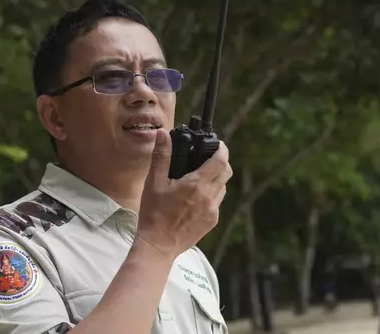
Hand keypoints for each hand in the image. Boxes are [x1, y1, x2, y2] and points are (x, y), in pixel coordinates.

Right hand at [136, 128, 232, 258]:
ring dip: (216, 179)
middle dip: (221, 162)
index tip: (218, 144)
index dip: (222, 149)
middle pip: (226, 173)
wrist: (158, 245)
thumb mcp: (154, 183)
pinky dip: (211, 195)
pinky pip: (217, 203)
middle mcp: (209, 197)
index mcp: (196, 184)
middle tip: (208, 158)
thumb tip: (163, 134)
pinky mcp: (211, 222)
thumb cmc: (154, 214)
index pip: (220, 161)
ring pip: (223, 188)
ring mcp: (212, 211)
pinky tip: (195, 197)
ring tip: (199, 178)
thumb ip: (161, 157)